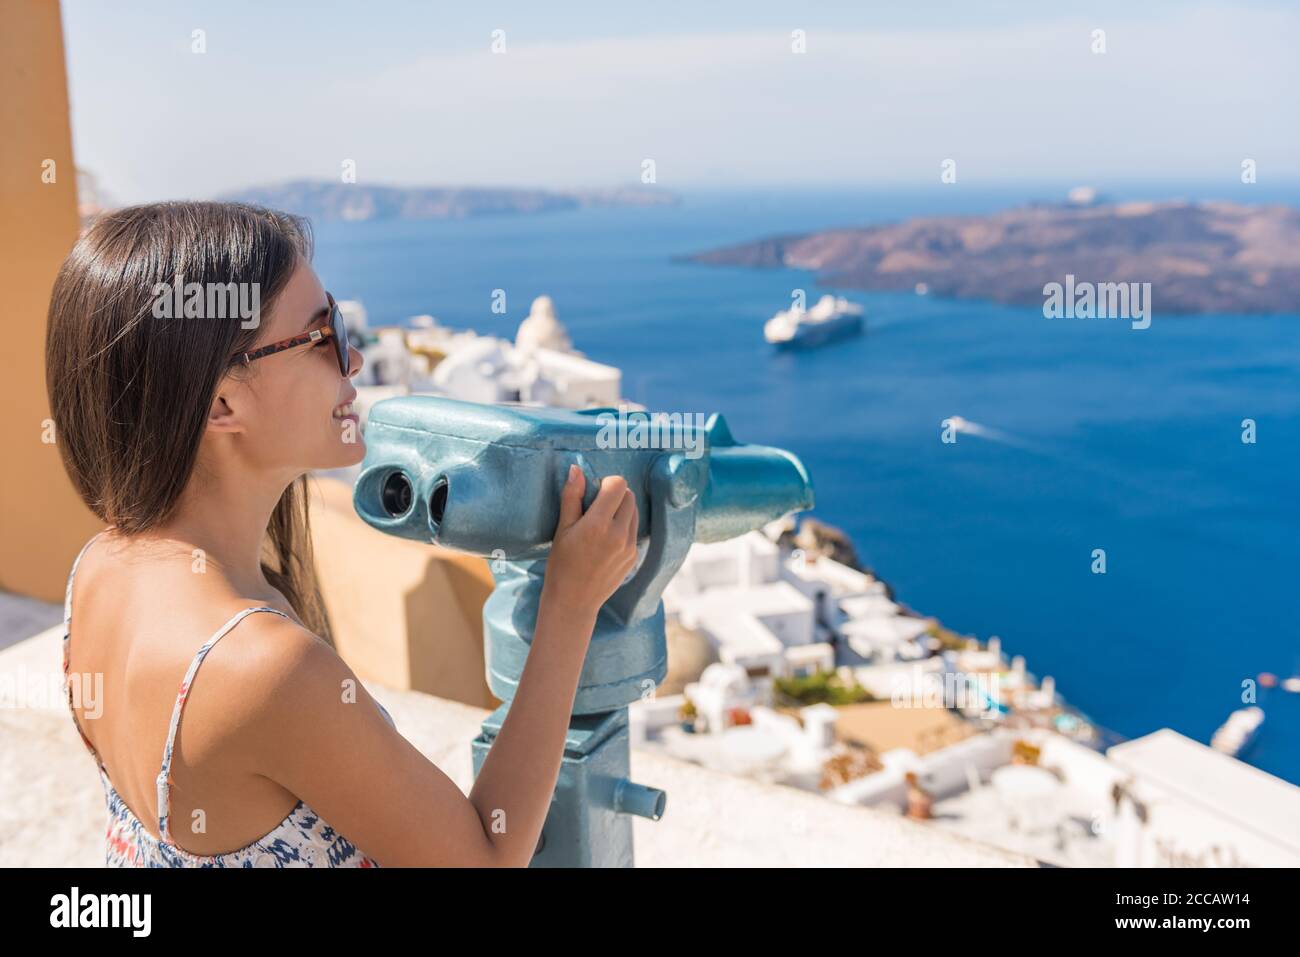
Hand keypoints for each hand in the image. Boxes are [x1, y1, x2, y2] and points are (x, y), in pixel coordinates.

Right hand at [543, 465, 638, 614]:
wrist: (574, 601)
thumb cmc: (561, 565)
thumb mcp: (562, 529)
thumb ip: (571, 497)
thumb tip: (576, 469)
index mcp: (599, 524)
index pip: (618, 485)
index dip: (606, 483)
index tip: (594, 492)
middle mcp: (619, 534)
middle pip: (629, 496)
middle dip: (615, 494)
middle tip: (597, 507)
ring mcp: (629, 546)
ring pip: (635, 511)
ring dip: (622, 509)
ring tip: (602, 522)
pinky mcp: (633, 556)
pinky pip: (634, 529)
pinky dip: (624, 525)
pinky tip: (606, 538)